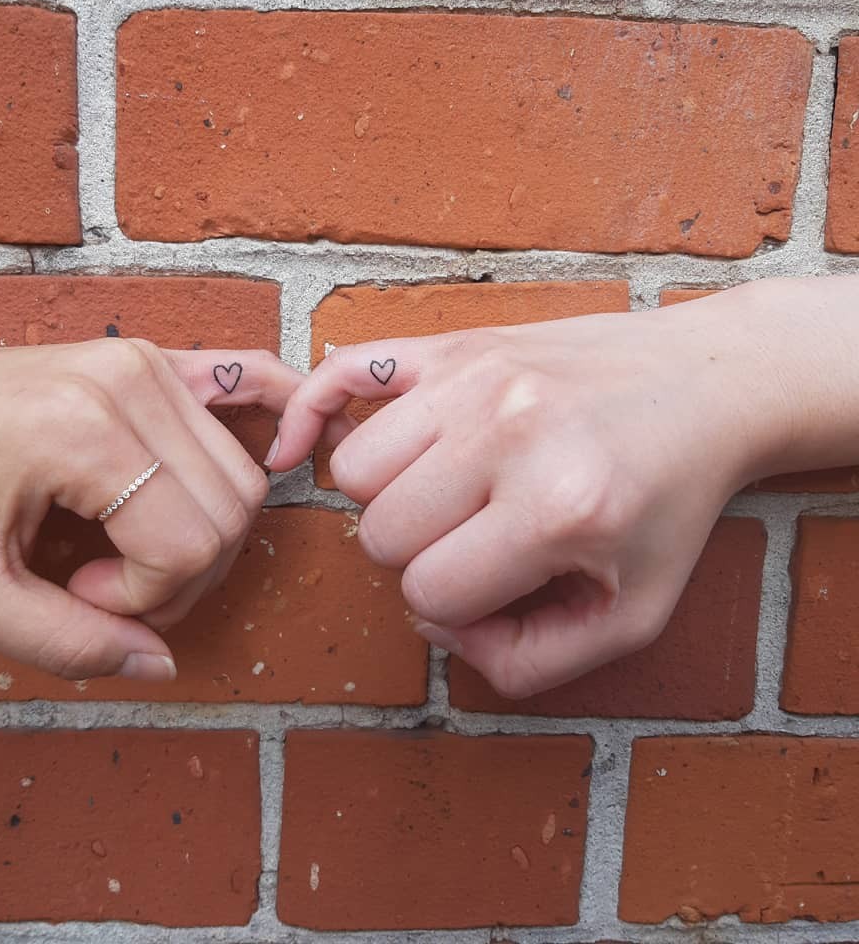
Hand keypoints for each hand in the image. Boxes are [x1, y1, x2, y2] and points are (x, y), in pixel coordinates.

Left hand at [0, 326, 300, 681]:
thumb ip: (62, 645)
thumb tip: (159, 662)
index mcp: (84, 431)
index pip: (189, 544)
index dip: (142, 597)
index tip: (72, 588)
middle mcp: (133, 381)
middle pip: (232, 512)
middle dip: (178, 574)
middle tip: (98, 579)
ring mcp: (151, 362)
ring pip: (244, 479)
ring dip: (200, 534)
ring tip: (120, 542)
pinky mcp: (158, 358)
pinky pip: (254, 388)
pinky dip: (276, 428)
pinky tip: (275, 456)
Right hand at [268, 285, 791, 697]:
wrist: (703, 386)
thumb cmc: (667, 504)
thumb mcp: (634, 615)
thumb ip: (530, 661)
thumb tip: (437, 626)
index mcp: (558, 510)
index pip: (428, 594)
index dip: (452, 608)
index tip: (493, 587)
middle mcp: (507, 435)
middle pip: (380, 531)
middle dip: (417, 555)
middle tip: (471, 540)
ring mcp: (473, 379)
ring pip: (353, 467)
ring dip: (385, 497)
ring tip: (442, 493)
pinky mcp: (454, 344)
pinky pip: (341, 372)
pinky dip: (310, 412)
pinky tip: (302, 446)